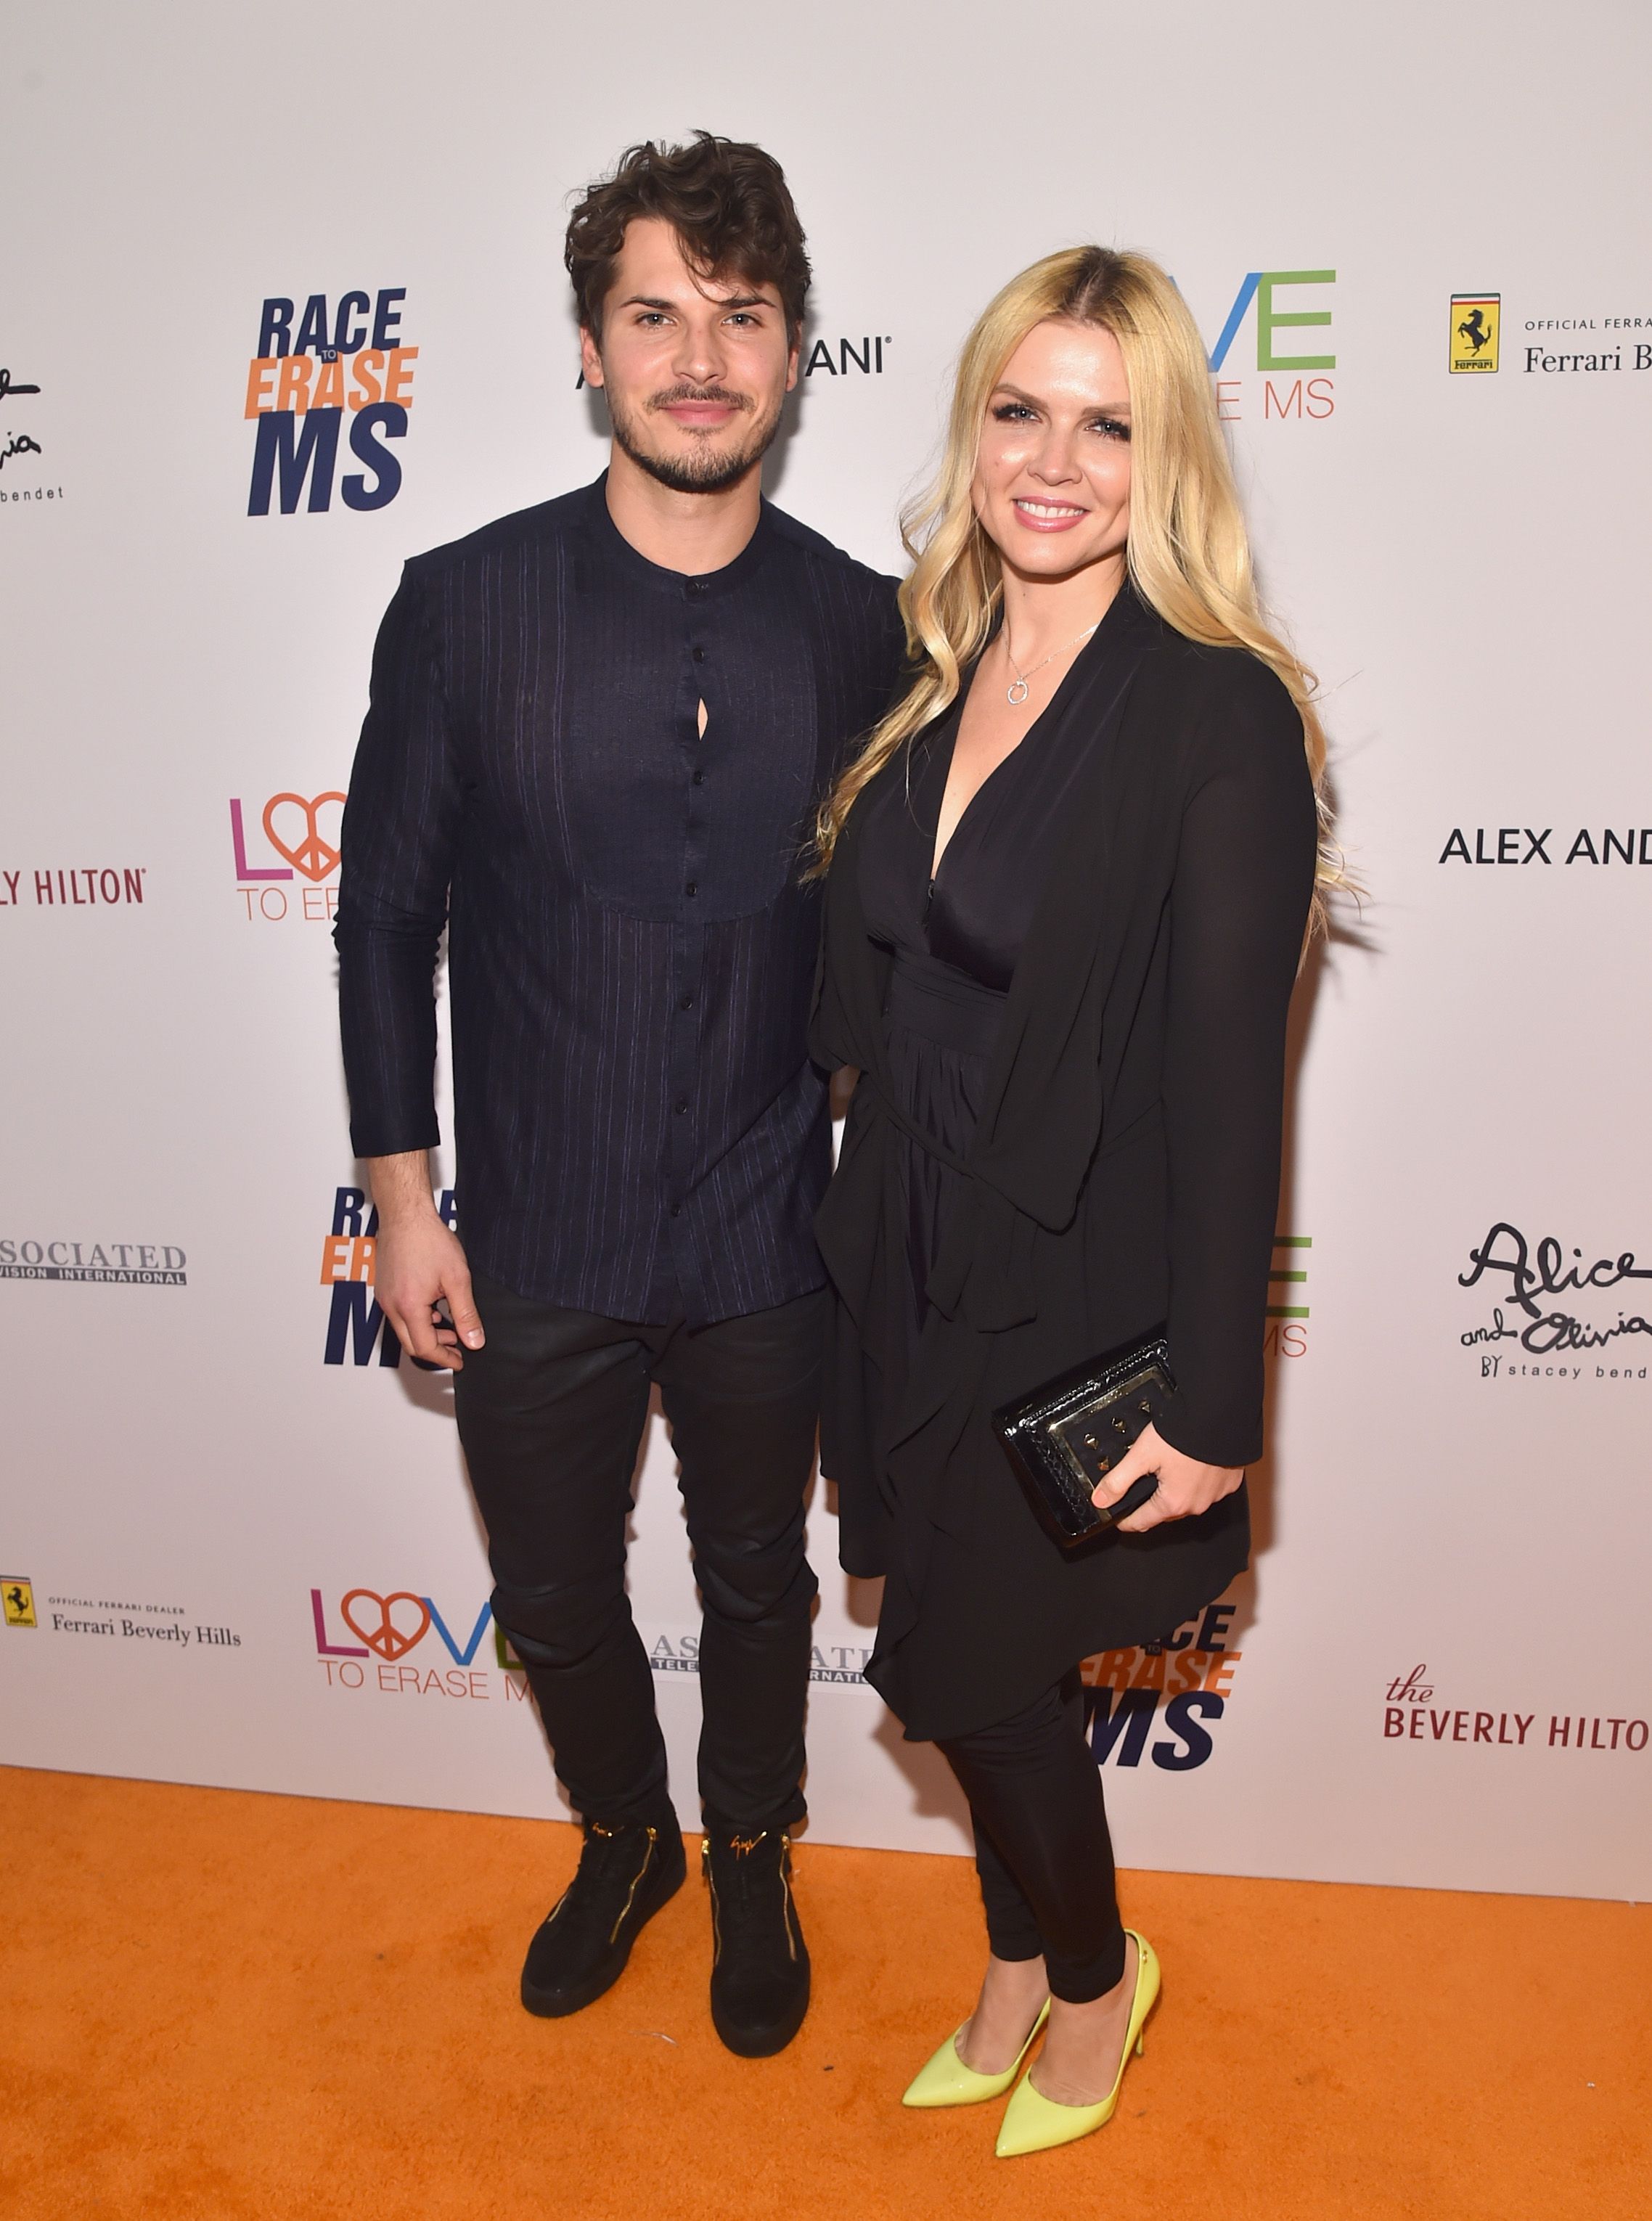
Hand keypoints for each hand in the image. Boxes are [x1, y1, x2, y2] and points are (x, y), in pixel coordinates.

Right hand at [373, 1207, 483, 1367]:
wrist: (406, 1215)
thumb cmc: (430, 1241)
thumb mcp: (457, 1279)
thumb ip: (465, 1314)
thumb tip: (474, 1341)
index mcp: (409, 1307)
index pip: (425, 1349)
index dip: (445, 1359)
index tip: (461, 1361)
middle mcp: (391, 1306)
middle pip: (411, 1344)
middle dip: (436, 1350)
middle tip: (458, 1347)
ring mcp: (384, 1298)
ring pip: (403, 1330)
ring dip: (427, 1334)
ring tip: (450, 1326)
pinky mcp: (383, 1289)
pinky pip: (398, 1315)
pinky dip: (416, 1320)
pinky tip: (434, 1309)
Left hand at [1090, 1420, 1242, 1534]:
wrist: (1220, 1417)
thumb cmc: (1185, 1434)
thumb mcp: (1141, 1455)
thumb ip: (1118, 1480)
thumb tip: (1100, 1499)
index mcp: (1173, 1503)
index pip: (1141, 1523)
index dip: (1125, 1521)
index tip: (1119, 1518)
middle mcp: (1196, 1505)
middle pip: (1164, 1512)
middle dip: (1150, 1502)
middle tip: (1140, 1482)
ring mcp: (1214, 1496)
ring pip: (1186, 1501)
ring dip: (1174, 1492)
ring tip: (1166, 1469)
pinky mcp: (1228, 1484)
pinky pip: (1207, 1490)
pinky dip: (1196, 1482)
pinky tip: (1190, 1465)